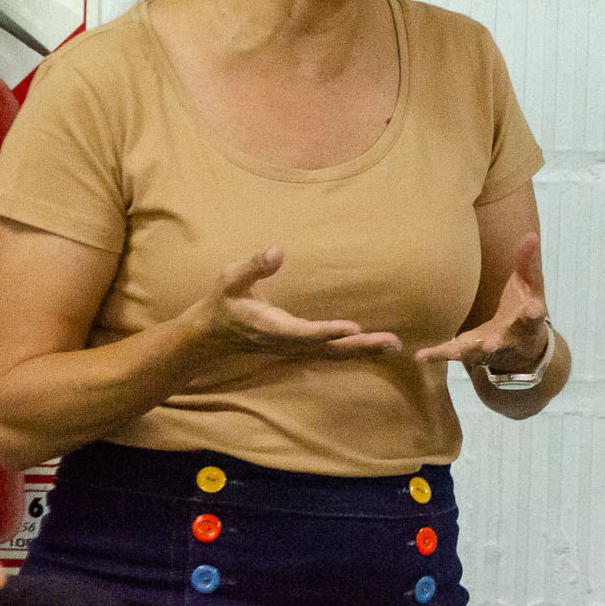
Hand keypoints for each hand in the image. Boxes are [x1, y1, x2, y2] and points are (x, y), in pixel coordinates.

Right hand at [194, 248, 403, 357]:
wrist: (210, 333)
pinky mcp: (299, 347)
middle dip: (361, 346)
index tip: (354, 328)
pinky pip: (330, 353)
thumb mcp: (231, 278)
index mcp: (272, 327)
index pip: (305, 332)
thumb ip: (254, 266)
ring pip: (333, 353)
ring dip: (364, 350)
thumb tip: (277, 251)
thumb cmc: (223, 301)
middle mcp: (287, 342)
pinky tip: (375, 347)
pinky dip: (354, 352)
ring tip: (394, 346)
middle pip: (329, 349)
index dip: (328, 331)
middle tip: (393, 343)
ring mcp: (294, 348)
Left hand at [412, 233, 549, 373]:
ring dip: (466, 352)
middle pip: (505, 341)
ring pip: (478, 352)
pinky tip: (420, 355)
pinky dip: (437, 354)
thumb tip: (531, 235)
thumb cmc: (525, 308)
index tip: (532, 311)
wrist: (523, 349)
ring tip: (454, 352)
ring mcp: (491, 349)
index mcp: (528, 320)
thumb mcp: (530, 286)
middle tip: (491, 344)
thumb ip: (528, 262)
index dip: (533, 313)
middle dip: (498, 342)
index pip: (533, 316)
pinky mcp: (472, 353)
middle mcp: (511, 338)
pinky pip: (453, 353)